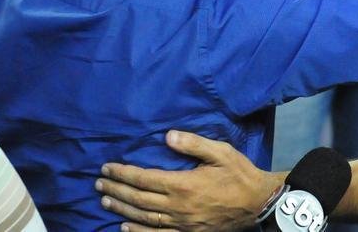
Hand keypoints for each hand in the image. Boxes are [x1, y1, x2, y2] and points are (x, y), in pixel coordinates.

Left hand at [96, 130, 275, 231]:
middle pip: (139, 199)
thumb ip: (193, 143)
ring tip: (105, 202)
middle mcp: (177, 206)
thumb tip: (167, 136)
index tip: (107, 168)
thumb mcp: (220, 151)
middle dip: (116, 191)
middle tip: (98, 184)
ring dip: (122, 210)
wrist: (258, 203)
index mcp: (182, 184)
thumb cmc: (238, 174)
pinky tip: (126, 228)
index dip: (123, 174)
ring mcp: (182, 223)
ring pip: (144, 218)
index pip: (144, 178)